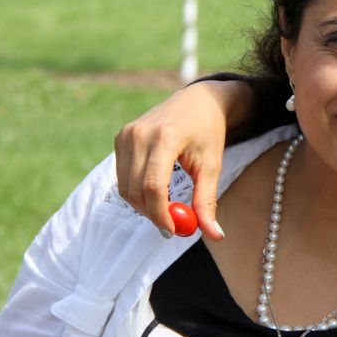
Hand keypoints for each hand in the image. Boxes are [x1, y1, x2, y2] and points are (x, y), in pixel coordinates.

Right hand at [114, 80, 247, 239]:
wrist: (199, 100)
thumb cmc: (209, 132)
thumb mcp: (212, 166)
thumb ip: (207, 201)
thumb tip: (215, 235)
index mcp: (165, 137)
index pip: (153, 186)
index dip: (161, 214)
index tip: (174, 231)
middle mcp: (140, 134)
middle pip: (135, 189)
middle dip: (152, 213)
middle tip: (172, 225)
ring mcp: (126, 134)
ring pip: (125, 186)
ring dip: (143, 204)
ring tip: (167, 207)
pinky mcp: (121, 137)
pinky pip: (123, 175)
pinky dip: (136, 190)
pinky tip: (156, 190)